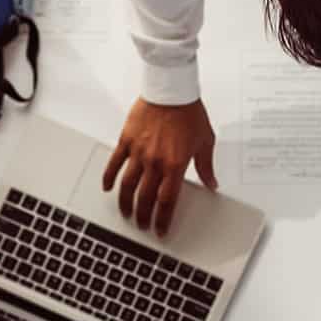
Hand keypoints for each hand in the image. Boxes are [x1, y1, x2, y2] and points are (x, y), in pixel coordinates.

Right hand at [102, 98, 217, 234]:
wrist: (171, 90)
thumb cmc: (189, 112)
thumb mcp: (205, 141)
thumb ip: (206, 166)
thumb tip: (212, 183)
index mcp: (175, 165)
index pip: (167, 201)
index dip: (163, 219)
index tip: (160, 230)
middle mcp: (155, 162)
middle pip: (145, 197)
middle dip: (143, 216)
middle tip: (142, 225)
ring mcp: (138, 152)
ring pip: (127, 185)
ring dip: (125, 202)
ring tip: (126, 212)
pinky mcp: (126, 140)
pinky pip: (114, 163)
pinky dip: (109, 177)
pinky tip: (108, 188)